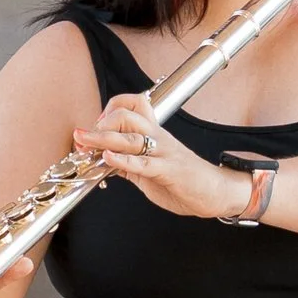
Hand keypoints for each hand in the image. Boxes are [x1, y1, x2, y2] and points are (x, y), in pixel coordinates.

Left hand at [71, 94, 244, 221]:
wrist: (215, 193)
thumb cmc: (184, 180)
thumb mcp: (150, 170)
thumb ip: (129, 164)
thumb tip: (104, 161)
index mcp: (154, 134)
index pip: (132, 105)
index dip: (109, 110)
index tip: (94, 127)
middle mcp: (158, 138)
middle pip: (126, 116)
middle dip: (99, 125)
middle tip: (82, 137)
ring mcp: (164, 153)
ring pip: (131, 137)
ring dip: (103, 139)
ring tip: (84, 142)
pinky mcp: (169, 171)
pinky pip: (144, 162)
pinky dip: (123, 160)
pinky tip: (108, 159)